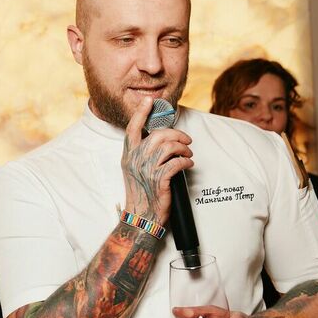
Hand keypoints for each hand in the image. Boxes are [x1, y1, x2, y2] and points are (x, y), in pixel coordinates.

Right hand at [121, 96, 192, 221]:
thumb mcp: (133, 170)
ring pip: (169, 147)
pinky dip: (186, 161)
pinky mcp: (159, 180)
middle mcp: (135, 160)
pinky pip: (177, 162)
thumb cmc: (140, 194)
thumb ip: (141, 154)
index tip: (150, 101)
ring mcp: (147, 170)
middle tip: (186, 141)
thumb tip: (160, 139)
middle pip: (158, 135)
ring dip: (183, 148)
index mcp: (128, 156)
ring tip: (188, 154)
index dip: (141, 113)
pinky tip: (189, 164)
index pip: (132, 129)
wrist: (140, 217)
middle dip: (177, 135)